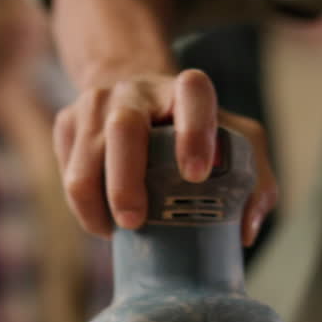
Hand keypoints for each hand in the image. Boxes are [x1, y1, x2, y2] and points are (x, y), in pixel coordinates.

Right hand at [51, 68, 278, 244]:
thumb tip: (245, 231)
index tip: (197, 175)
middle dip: (125, 181)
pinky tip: (102, 220)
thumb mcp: (235, 145)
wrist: (134, 98)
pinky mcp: (66, 121)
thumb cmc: (193, 133)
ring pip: (85, 157)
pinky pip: (67, 171)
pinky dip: (82, 206)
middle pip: (123, 128)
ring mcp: (95, 103)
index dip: (195, 132)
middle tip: (135, 222)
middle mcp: (136, 89)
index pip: (194, 93)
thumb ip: (255, 182)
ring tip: (115, 232)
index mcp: (185, 89)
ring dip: (95, 203)